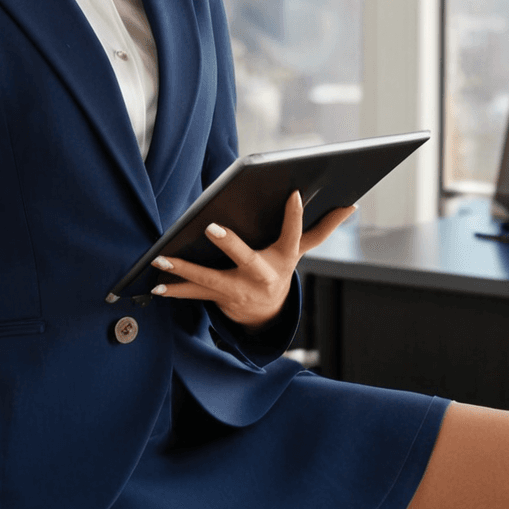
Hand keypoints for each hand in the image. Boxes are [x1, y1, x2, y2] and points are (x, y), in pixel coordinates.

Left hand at [150, 191, 356, 328]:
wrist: (267, 314)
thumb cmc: (280, 268)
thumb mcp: (301, 251)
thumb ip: (324, 228)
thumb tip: (352, 206)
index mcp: (282, 258)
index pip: (293, 234)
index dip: (294, 215)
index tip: (293, 193)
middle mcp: (260, 275)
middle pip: (245, 258)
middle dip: (229, 244)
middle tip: (213, 227)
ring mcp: (237, 289)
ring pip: (209, 279)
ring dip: (185, 270)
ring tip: (162, 259)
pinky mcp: (218, 298)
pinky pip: (194, 294)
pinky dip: (174, 289)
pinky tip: (155, 284)